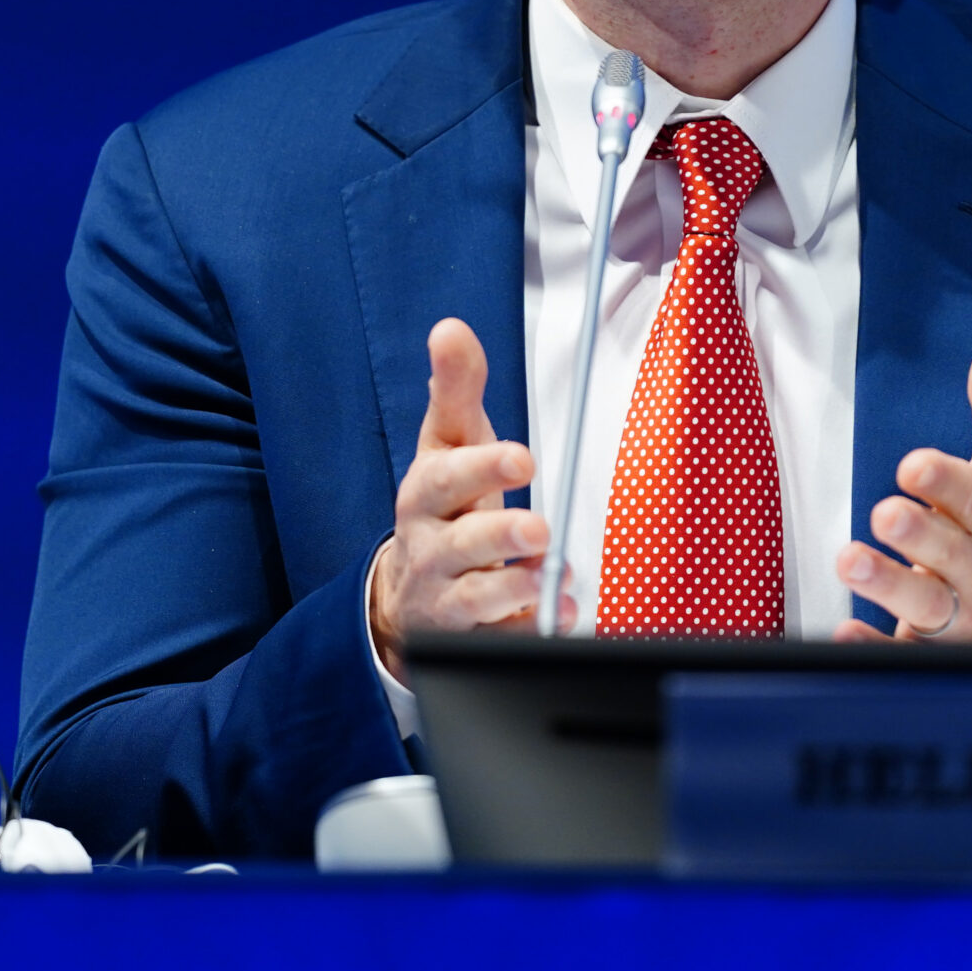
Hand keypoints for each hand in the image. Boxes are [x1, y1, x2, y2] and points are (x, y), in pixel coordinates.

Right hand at [368, 318, 572, 682]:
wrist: (410, 591)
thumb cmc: (446, 502)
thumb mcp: (448, 443)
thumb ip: (455, 388)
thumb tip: (450, 329)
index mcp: (425, 494)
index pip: (444, 478)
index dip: (480, 467)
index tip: (523, 457)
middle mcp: (429, 548)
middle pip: (457, 544)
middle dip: (497, 535)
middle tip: (539, 527)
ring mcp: (446, 598)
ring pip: (472, 600)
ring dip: (513, 588)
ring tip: (550, 579)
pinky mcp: (468, 639)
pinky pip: (496, 642)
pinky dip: (527, 631)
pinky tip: (560, 616)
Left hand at [833, 334, 971, 644]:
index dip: (947, 482)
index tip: (913, 464)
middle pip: (949, 551)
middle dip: (918, 534)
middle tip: (884, 513)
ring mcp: (962, 618)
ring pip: (927, 604)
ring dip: (888, 583)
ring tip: (848, 561)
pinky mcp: (936, 656)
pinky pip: (903, 656)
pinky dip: (873, 646)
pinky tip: (842, 631)